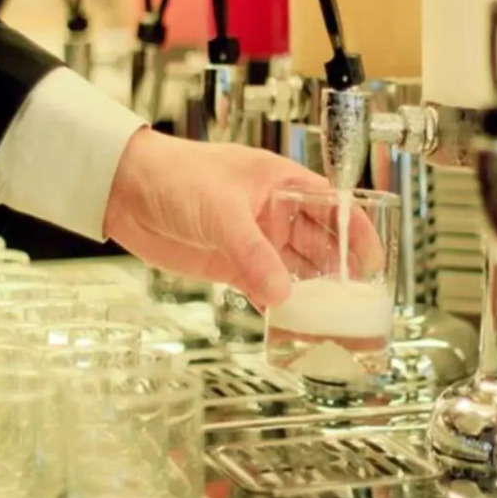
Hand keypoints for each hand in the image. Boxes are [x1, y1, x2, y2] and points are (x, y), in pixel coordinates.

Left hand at [102, 130, 381, 306]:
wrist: (123, 188)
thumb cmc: (174, 175)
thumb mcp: (222, 212)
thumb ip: (253, 254)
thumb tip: (282, 293)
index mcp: (282, 182)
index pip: (335, 206)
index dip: (357, 232)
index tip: (374, 262)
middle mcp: (274, 212)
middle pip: (320, 243)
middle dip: (339, 271)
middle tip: (357, 303)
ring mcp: (254, 239)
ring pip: (294, 269)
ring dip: (311, 292)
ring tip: (331, 320)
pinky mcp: (230, 264)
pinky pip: (264, 287)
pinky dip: (278, 305)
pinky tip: (291, 323)